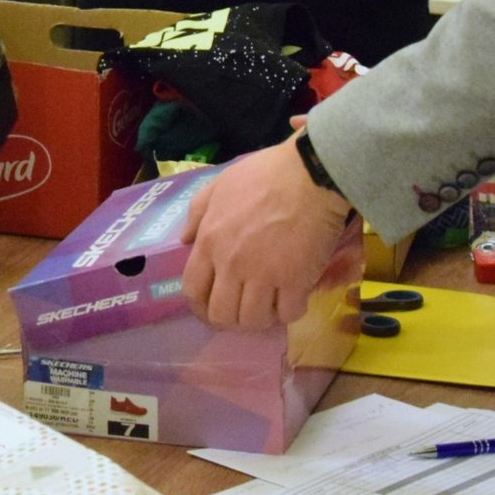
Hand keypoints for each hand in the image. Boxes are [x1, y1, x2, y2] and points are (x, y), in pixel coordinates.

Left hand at [179, 133, 354, 330]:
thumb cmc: (264, 174)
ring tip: (269, 307)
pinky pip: (287, 314)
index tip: (210, 309)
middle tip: (243, 311)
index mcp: (209, 241)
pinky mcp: (296, 281)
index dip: (200, 307)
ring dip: (261, 319)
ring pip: (253, 321)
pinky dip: (290, 312)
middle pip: (221, 314)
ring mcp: (263, 275)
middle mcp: (231, 264)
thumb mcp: (219, 185)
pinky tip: (294, 299)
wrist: (309, 174)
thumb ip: (197, 213)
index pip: (193, 290)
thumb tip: (185, 240)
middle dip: (230, 320)